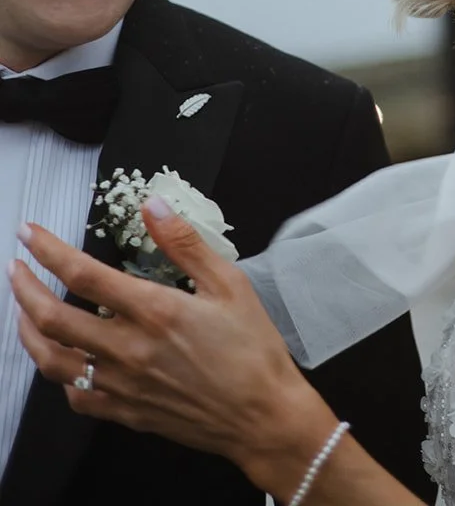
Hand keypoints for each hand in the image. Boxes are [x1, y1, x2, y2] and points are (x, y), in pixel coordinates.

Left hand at [10, 200, 333, 494]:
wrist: (262, 416)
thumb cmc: (252, 349)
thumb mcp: (229, 283)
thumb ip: (185, 243)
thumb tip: (154, 207)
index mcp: (155, 312)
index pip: (85, 275)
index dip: (50, 251)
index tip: (30, 235)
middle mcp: (129, 350)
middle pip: (55, 319)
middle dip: (25, 289)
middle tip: (16, 268)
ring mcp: (122, 385)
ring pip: (53, 361)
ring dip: (29, 332)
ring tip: (23, 311)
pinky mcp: (125, 412)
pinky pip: (75, 396)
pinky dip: (58, 375)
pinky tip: (62, 360)